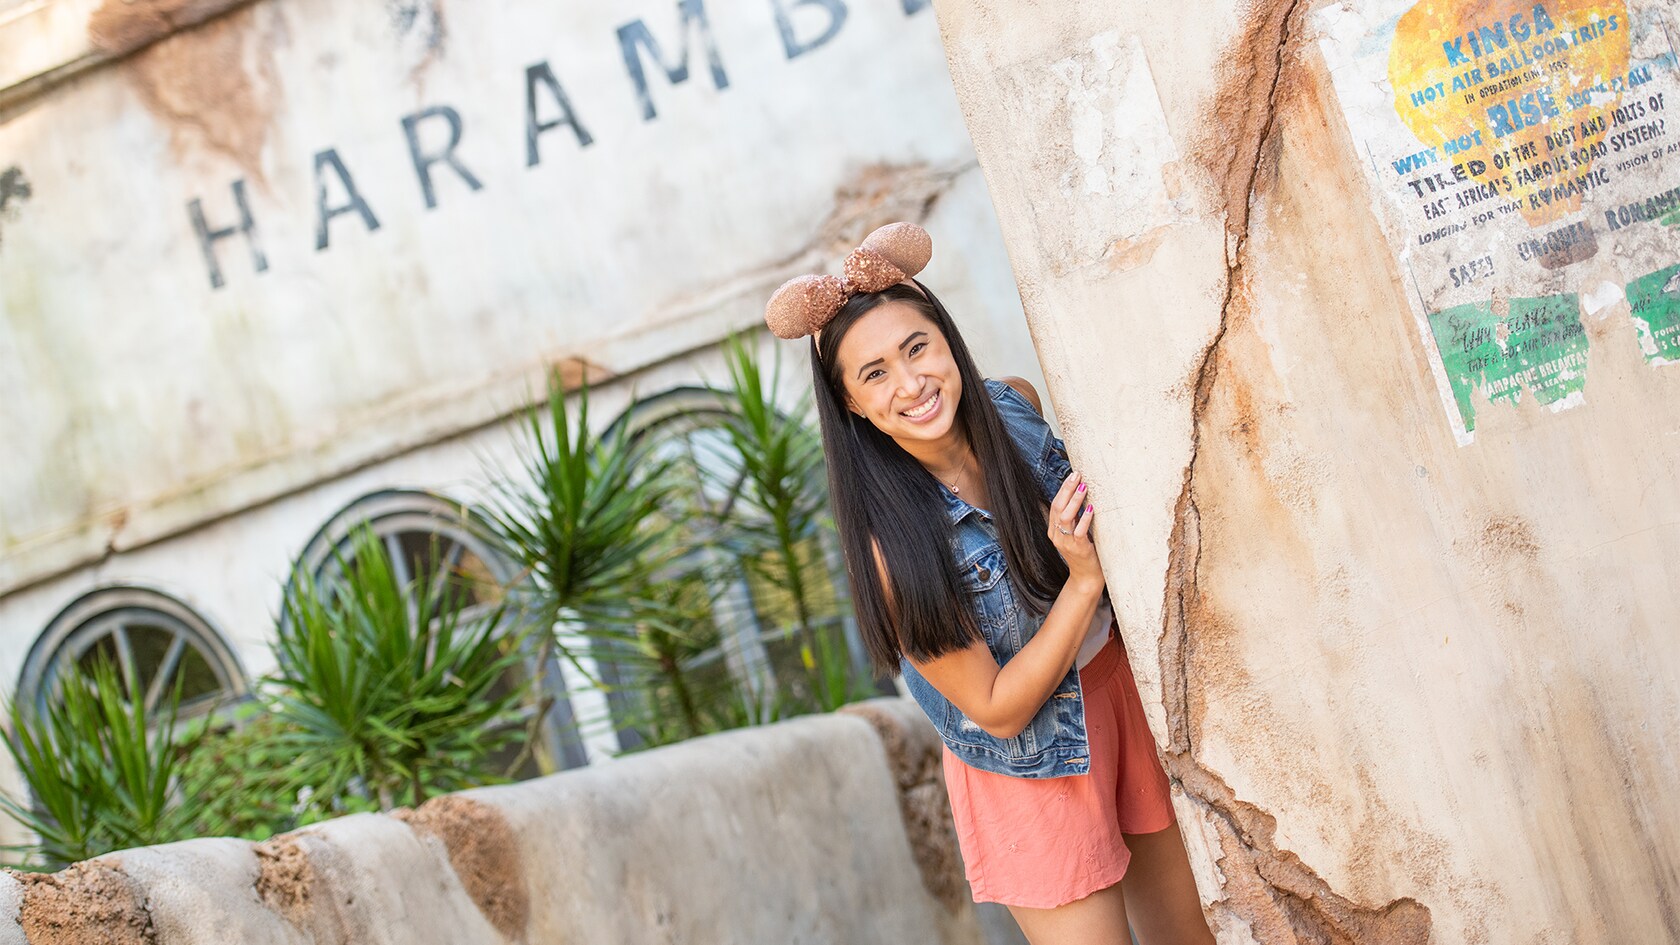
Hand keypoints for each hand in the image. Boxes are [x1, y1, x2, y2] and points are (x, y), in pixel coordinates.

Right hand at [1048, 471, 1100, 589]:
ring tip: (1084, 487)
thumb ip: (1075, 519)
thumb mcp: (1075, 534)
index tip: (1073, 475)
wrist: (1086, 577)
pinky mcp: (1078, 549)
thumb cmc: (1084, 553)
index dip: (1063, 489)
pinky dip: (1084, 519)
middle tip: (1077, 475)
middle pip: (1058, 508)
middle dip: (1067, 489)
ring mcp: (1066, 543)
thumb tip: (1083, 496)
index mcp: (1054, 530)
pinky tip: (1091, 508)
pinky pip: (1079, 531)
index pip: (1055, 505)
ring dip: (1075, 500)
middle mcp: (1057, 536)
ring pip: (1066, 517)